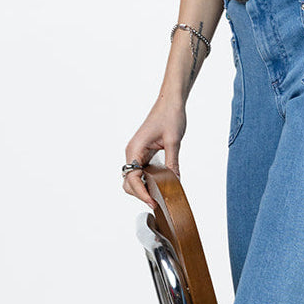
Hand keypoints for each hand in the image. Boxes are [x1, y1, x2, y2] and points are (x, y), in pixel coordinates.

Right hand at [122, 88, 187, 210]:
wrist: (170, 102)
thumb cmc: (170, 115)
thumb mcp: (173, 141)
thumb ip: (172, 163)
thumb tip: (174, 182)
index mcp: (135, 149)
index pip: (132, 179)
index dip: (141, 193)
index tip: (153, 202)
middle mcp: (132, 152)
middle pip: (128, 182)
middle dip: (140, 194)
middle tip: (157, 202)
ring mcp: (136, 153)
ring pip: (133, 178)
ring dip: (143, 188)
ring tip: (158, 195)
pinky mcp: (143, 152)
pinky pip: (141, 171)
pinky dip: (146, 180)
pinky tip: (158, 185)